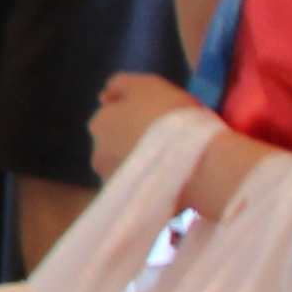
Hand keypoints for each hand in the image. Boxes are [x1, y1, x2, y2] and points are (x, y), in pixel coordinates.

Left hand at [85, 72, 203, 182]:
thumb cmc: (170, 116)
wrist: (195, 163)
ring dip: (140, 167)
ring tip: (170, 165)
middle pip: (114, 145)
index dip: (133, 116)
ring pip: (125, 170)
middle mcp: (97, 154)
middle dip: (131, 143)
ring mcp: (112, 183)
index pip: (110, 117)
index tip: (157, 119)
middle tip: (164, 141)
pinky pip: (139, 191)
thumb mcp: (147, 85)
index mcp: (99, 123)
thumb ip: (121, 85)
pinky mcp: (131, 205)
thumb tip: (104, 94)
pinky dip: (150, 186)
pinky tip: (170, 184)